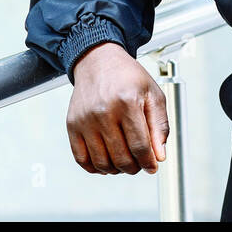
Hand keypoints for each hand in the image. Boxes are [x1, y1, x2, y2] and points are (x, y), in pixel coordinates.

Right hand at [66, 42, 167, 175]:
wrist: (98, 61)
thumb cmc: (127, 76)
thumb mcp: (153, 94)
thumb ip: (160, 126)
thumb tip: (159, 155)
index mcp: (127, 101)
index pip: (140, 146)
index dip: (149, 162)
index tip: (152, 166)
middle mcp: (103, 111)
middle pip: (121, 158)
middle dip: (134, 167)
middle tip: (139, 163)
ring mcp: (85, 119)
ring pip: (102, 163)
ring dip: (116, 169)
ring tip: (123, 161)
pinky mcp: (72, 124)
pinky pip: (81, 158)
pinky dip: (95, 167)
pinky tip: (105, 161)